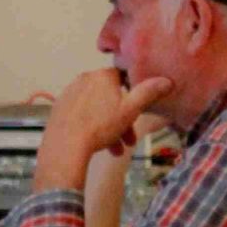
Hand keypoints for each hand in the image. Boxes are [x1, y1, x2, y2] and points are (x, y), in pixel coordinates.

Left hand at [36, 68, 174, 192]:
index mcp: (102, 76)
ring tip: (115, 151)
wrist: (65, 146)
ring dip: (109, 129)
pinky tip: (96, 144)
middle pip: (109, 98)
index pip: (122, 78)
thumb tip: (167, 80)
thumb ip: (148, 93)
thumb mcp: (130, 110)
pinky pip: (81, 115)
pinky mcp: (59, 109)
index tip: (136, 112)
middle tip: (129, 140)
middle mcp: (84, 79)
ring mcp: (69, 94)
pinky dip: (91, 127)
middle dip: (122, 120)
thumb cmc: (100, 126)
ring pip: (96, 109)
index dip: (132, 95)